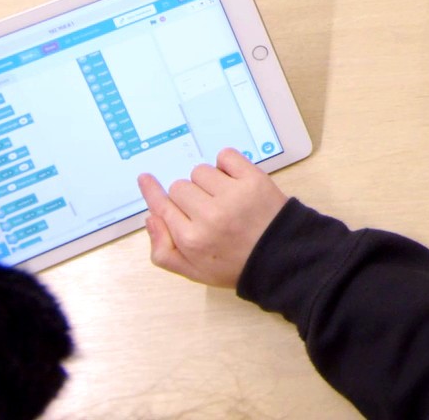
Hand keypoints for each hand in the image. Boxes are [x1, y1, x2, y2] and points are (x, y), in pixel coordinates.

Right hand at [138, 149, 288, 288]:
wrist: (281, 258)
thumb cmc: (236, 265)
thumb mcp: (194, 271)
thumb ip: (164, 250)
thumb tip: (151, 218)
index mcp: (191, 239)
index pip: (162, 206)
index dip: (152, 191)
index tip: (146, 178)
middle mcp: (208, 215)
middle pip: (179, 187)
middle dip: (190, 196)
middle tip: (208, 210)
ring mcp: (232, 195)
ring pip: (201, 172)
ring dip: (209, 181)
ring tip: (226, 199)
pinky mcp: (253, 179)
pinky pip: (226, 156)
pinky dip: (227, 164)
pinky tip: (234, 181)